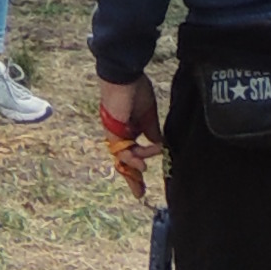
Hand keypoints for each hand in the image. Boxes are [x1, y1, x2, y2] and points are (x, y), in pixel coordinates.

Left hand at [97, 78, 160, 198]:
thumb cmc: (136, 90)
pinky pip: (121, 148)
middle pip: (123, 161)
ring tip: (144, 166)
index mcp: (127, 130)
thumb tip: (158, 147)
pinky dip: (131, 156)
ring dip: (136, 162)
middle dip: (132, 178)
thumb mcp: (149, 115)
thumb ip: (152, 133)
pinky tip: (141, 163)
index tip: (143, 186)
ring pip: (124, 156)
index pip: (132, 154)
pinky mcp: (112, 129)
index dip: (137, 169)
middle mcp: (119, 134)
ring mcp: (114, 132)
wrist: (125, 76)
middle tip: (139, 193)